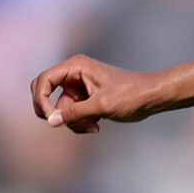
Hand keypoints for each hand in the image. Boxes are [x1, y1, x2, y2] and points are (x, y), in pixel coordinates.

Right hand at [30, 55, 157, 132]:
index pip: (44, 80)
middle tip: (59, 123)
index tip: (51, 118)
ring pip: (60, 108)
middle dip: (52, 111)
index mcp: (76, 66)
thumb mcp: (102, 106)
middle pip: (45, 92)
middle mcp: (74, 74)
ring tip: (94, 126)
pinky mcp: (85, 98)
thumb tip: (52, 120)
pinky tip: (97, 126)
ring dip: (73, 121)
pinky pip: (72, 113)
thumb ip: (75, 113)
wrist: (152, 97)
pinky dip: (80, 122)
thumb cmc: (132, 95)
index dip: (41, 99)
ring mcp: (79, 87)